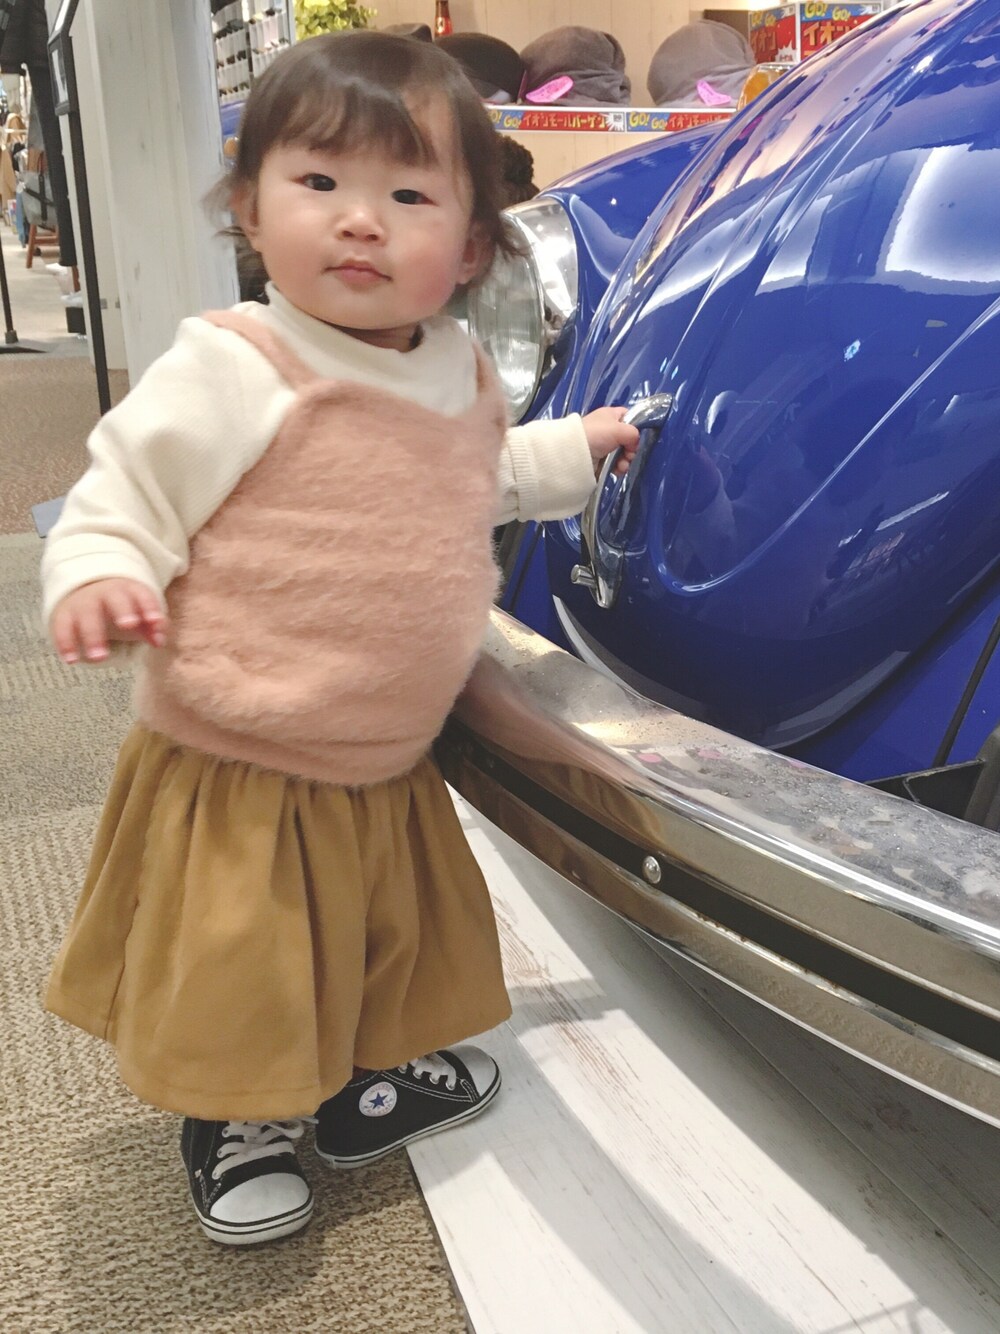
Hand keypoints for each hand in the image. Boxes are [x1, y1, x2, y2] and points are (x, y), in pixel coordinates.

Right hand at [50, 578, 167, 664]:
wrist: (84, 590)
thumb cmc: (120, 608)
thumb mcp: (139, 614)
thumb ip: (152, 627)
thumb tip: (159, 641)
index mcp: (128, 590)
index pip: (142, 594)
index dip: (149, 606)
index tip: (155, 620)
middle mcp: (105, 593)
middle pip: (114, 600)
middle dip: (122, 611)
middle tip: (128, 626)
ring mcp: (83, 603)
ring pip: (87, 616)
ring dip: (93, 636)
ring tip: (99, 658)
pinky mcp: (64, 615)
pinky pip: (62, 628)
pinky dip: (65, 644)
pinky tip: (71, 660)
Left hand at [581, 407, 640, 475]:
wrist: (573, 453)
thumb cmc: (596, 435)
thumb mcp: (619, 429)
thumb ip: (633, 433)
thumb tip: (634, 445)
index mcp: (610, 416)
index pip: (629, 417)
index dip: (635, 427)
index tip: (635, 437)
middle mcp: (608, 429)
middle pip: (628, 439)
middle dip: (631, 449)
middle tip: (628, 455)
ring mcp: (604, 445)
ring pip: (623, 453)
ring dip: (626, 461)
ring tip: (621, 466)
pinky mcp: (601, 460)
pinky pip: (616, 464)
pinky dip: (618, 468)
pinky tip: (617, 471)